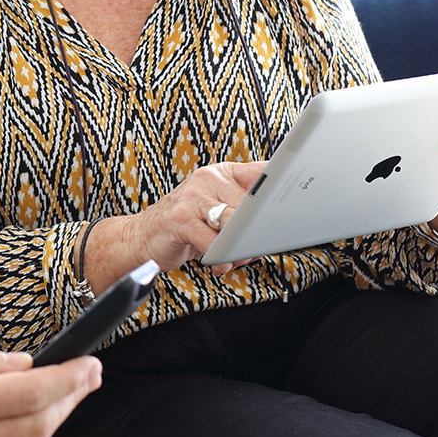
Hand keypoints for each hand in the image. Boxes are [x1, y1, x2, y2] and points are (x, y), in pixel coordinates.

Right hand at [82, 159, 267, 283]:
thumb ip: (241, 209)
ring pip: (235, 224)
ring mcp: (192, 197)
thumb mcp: (214, 209)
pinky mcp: (180, 219)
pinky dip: (221, 259)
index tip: (297, 202)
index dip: (281, 186)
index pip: (261, 172)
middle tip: (255, 248)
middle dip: (257, 233)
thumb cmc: (184, 226)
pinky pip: (213, 242)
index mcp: (220, 173)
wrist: (140, 237)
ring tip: (234, 258)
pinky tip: (218, 264)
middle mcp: (207, 178)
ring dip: (240, 248)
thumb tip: (278, 224)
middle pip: (252, 205)